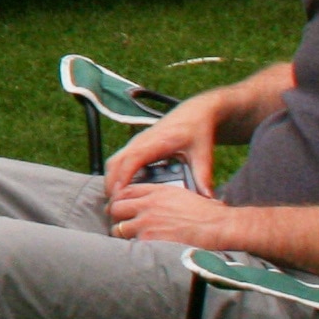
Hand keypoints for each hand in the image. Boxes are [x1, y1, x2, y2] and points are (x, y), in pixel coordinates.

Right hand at [100, 101, 214, 200]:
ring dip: (112, 180)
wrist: (194, 113)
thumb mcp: (202, 153)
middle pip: (115, 162)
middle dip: (111, 183)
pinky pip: (120, 160)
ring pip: (114, 161)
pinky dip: (117, 175)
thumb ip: (203, 176)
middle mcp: (141, 141)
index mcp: (156, 142)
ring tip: (116, 201)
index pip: (131, 160)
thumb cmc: (198, 131)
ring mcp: (137, 142)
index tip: (119, 195)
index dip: (123, 178)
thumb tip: (208, 198)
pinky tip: (124, 190)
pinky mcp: (137, 145)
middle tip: (114, 206)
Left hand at [108, 175, 232, 248]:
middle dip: (116, 217)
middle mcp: (148, 204)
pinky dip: (132, 248)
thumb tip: (149, 205)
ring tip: (130, 241)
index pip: (125, 191)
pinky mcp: (149, 238)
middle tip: (121, 224)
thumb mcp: (181, 194)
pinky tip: (139, 251)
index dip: (118, 200)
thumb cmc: (207, 213)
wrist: (218, 226)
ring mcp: (146, 221)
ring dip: (122, 235)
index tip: (120, 209)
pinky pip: (129, 243)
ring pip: (118, 228)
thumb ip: (161, 197)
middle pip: (115, 208)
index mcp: (156, 191)